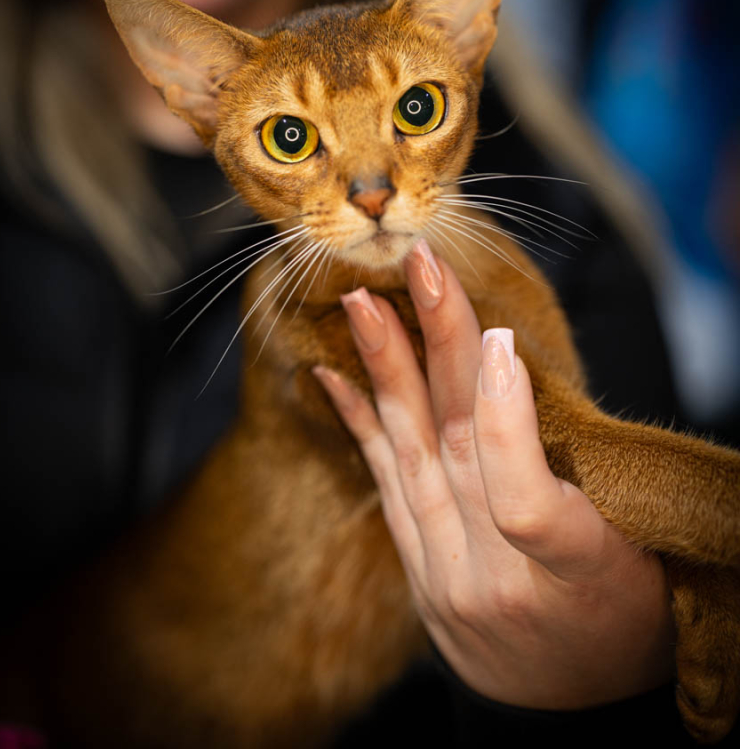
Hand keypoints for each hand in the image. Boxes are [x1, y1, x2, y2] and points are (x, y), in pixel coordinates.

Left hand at [313, 240, 674, 709]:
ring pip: (411, 458)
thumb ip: (578, 475)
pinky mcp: (417, 573)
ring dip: (386, 371)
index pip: (523, 501)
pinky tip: (333, 376)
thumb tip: (506, 371)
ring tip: (361, 304)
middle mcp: (497, 581)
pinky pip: (385, 490)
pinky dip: (362, 426)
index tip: (499, 340)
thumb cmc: (623, 612)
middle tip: (421, 268)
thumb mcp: (637, 548)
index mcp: (577, 574)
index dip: (506, 420)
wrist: (568, 702)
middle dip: (440, 347)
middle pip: (461, 450)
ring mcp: (445, 581)